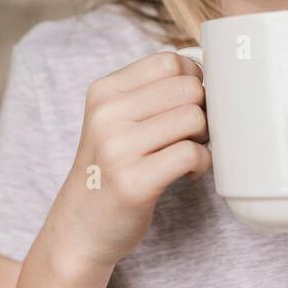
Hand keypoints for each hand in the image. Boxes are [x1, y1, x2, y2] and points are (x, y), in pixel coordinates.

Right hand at [53, 51, 210, 270]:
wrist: (80, 227)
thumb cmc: (110, 169)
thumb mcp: (113, 120)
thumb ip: (150, 92)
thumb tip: (207, 70)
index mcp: (103, 92)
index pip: (168, 60)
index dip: (192, 79)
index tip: (188, 104)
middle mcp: (106, 115)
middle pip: (188, 88)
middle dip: (203, 110)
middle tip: (191, 134)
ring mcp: (117, 149)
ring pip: (194, 118)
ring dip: (203, 138)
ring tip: (187, 153)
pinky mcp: (134, 182)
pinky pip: (192, 154)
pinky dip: (201, 163)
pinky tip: (187, 173)